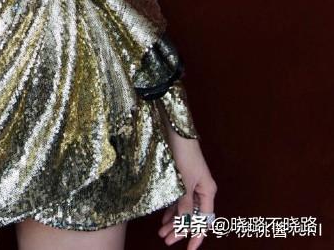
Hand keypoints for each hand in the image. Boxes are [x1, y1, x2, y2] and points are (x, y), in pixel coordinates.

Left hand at [158, 128, 217, 248]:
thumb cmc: (184, 155)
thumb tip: (183, 223)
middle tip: (167, 241)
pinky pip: (179, 200)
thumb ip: (184, 204)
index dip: (197, 235)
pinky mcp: (182, 179)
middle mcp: (202, 190)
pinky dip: (172, 209)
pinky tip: (164, 218)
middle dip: (180, 229)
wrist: (176, 131)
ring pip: (184, 209)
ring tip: (161, 232)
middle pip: (193, 216)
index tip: (189, 249)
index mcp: (208, 192)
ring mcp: (192, 185)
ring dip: (174, 221)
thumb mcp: (184, 182)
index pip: (204, 220)